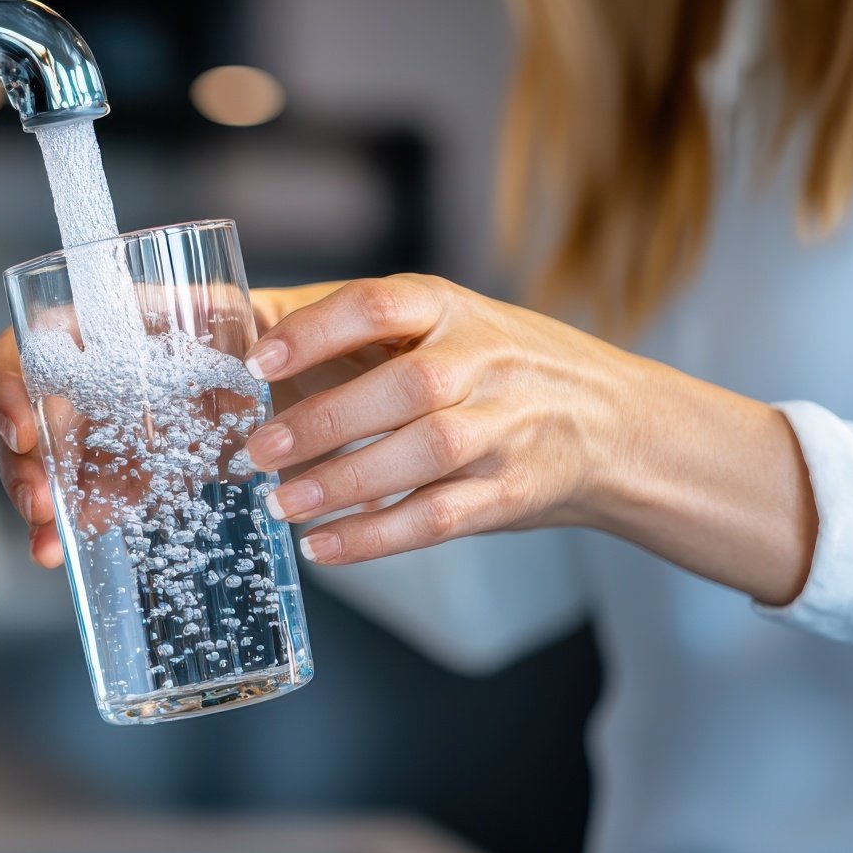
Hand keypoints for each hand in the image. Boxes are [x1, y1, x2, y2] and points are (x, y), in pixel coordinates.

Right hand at [0, 283, 336, 567]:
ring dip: (41, 509)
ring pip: (48, 467)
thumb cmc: (249, 331)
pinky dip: (77, 525)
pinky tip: (67, 550)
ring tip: (49, 546)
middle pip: (27, 422)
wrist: (282, 376)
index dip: (8, 388)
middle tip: (40, 506)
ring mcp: (100, 430)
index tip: (22, 432)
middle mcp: (84, 379)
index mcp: (94, 327)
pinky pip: (90, 497)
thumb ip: (219, 330)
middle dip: (23, 469)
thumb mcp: (231, 317)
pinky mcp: (125, 472)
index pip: (26, 350)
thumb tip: (238, 377)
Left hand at [243, 274, 814, 604]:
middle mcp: (483, 361)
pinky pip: (438, 518)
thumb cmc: (496, 368)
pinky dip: (376, 537)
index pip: (378, 304)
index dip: (314, 331)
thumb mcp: (442, 325)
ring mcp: (505, 427)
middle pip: (403, 386)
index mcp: (449, 309)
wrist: (616, 423)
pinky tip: (323, 547)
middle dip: (323, 421)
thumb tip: (236, 335)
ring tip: (281, 504)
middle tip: (255, 450)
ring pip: (423, 455)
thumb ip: (355, 332)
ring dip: (344, 482)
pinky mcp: (512, 491)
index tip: (256, 362)